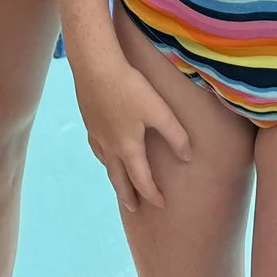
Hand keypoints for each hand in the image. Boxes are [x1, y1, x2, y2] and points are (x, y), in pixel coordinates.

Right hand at [72, 46, 191, 212]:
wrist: (95, 66)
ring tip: (119, 184)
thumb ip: (175, 136)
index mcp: (128, 147)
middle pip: (118, 179)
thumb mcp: (159, 111)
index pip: (142, 180)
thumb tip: (187, 158)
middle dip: (127, 196)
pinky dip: (103, 158)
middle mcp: (110, 146)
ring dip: (114, 178)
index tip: (161, 205)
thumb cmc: (130, 87)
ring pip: (105, 164)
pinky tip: (104, 151)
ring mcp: (96, 134)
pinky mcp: (88, 120)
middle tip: (132, 210)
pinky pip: (96, 148)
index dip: (152, 195)